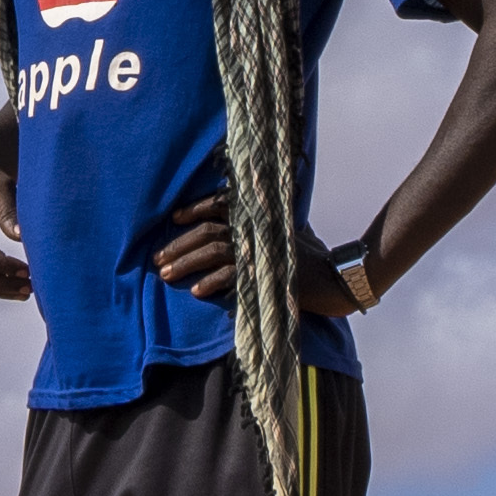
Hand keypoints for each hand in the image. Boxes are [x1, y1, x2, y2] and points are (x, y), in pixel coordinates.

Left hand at [144, 196, 365, 315]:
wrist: (338, 281)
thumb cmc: (314, 258)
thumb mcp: (291, 232)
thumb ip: (269, 225)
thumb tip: (247, 222)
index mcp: (261, 216)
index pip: (222, 203)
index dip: (196, 208)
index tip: (175, 218)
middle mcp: (258, 228)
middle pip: (209, 230)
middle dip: (180, 244)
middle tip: (158, 258)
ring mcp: (261, 250)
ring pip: (214, 250)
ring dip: (187, 262)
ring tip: (167, 275)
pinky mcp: (266, 274)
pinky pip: (231, 276)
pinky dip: (212, 282)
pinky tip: (197, 291)